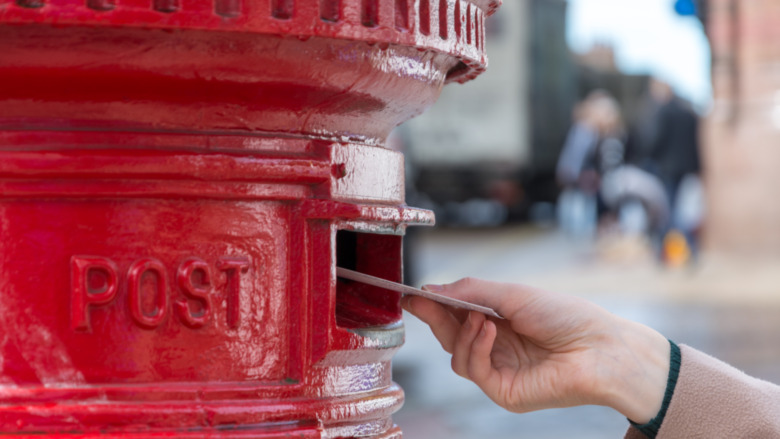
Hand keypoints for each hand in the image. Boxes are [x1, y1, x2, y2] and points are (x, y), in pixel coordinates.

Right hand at [401, 278, 669, 423]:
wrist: (599, 347)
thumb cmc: (565, 316)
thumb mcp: (512, 294)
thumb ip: (470, 291)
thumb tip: (432, 290)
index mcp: (498, 322)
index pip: (456, 315)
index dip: (432, 305)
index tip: (410, 294)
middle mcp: (496, 348)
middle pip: (450, 337)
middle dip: (434, 317)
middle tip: (420, 300)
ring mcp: (499, 372)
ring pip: (456, 357)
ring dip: (462, 332)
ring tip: (481, 317)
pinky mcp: (505, 392)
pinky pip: (474, 371)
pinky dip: (476, 347)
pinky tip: (490, 330)